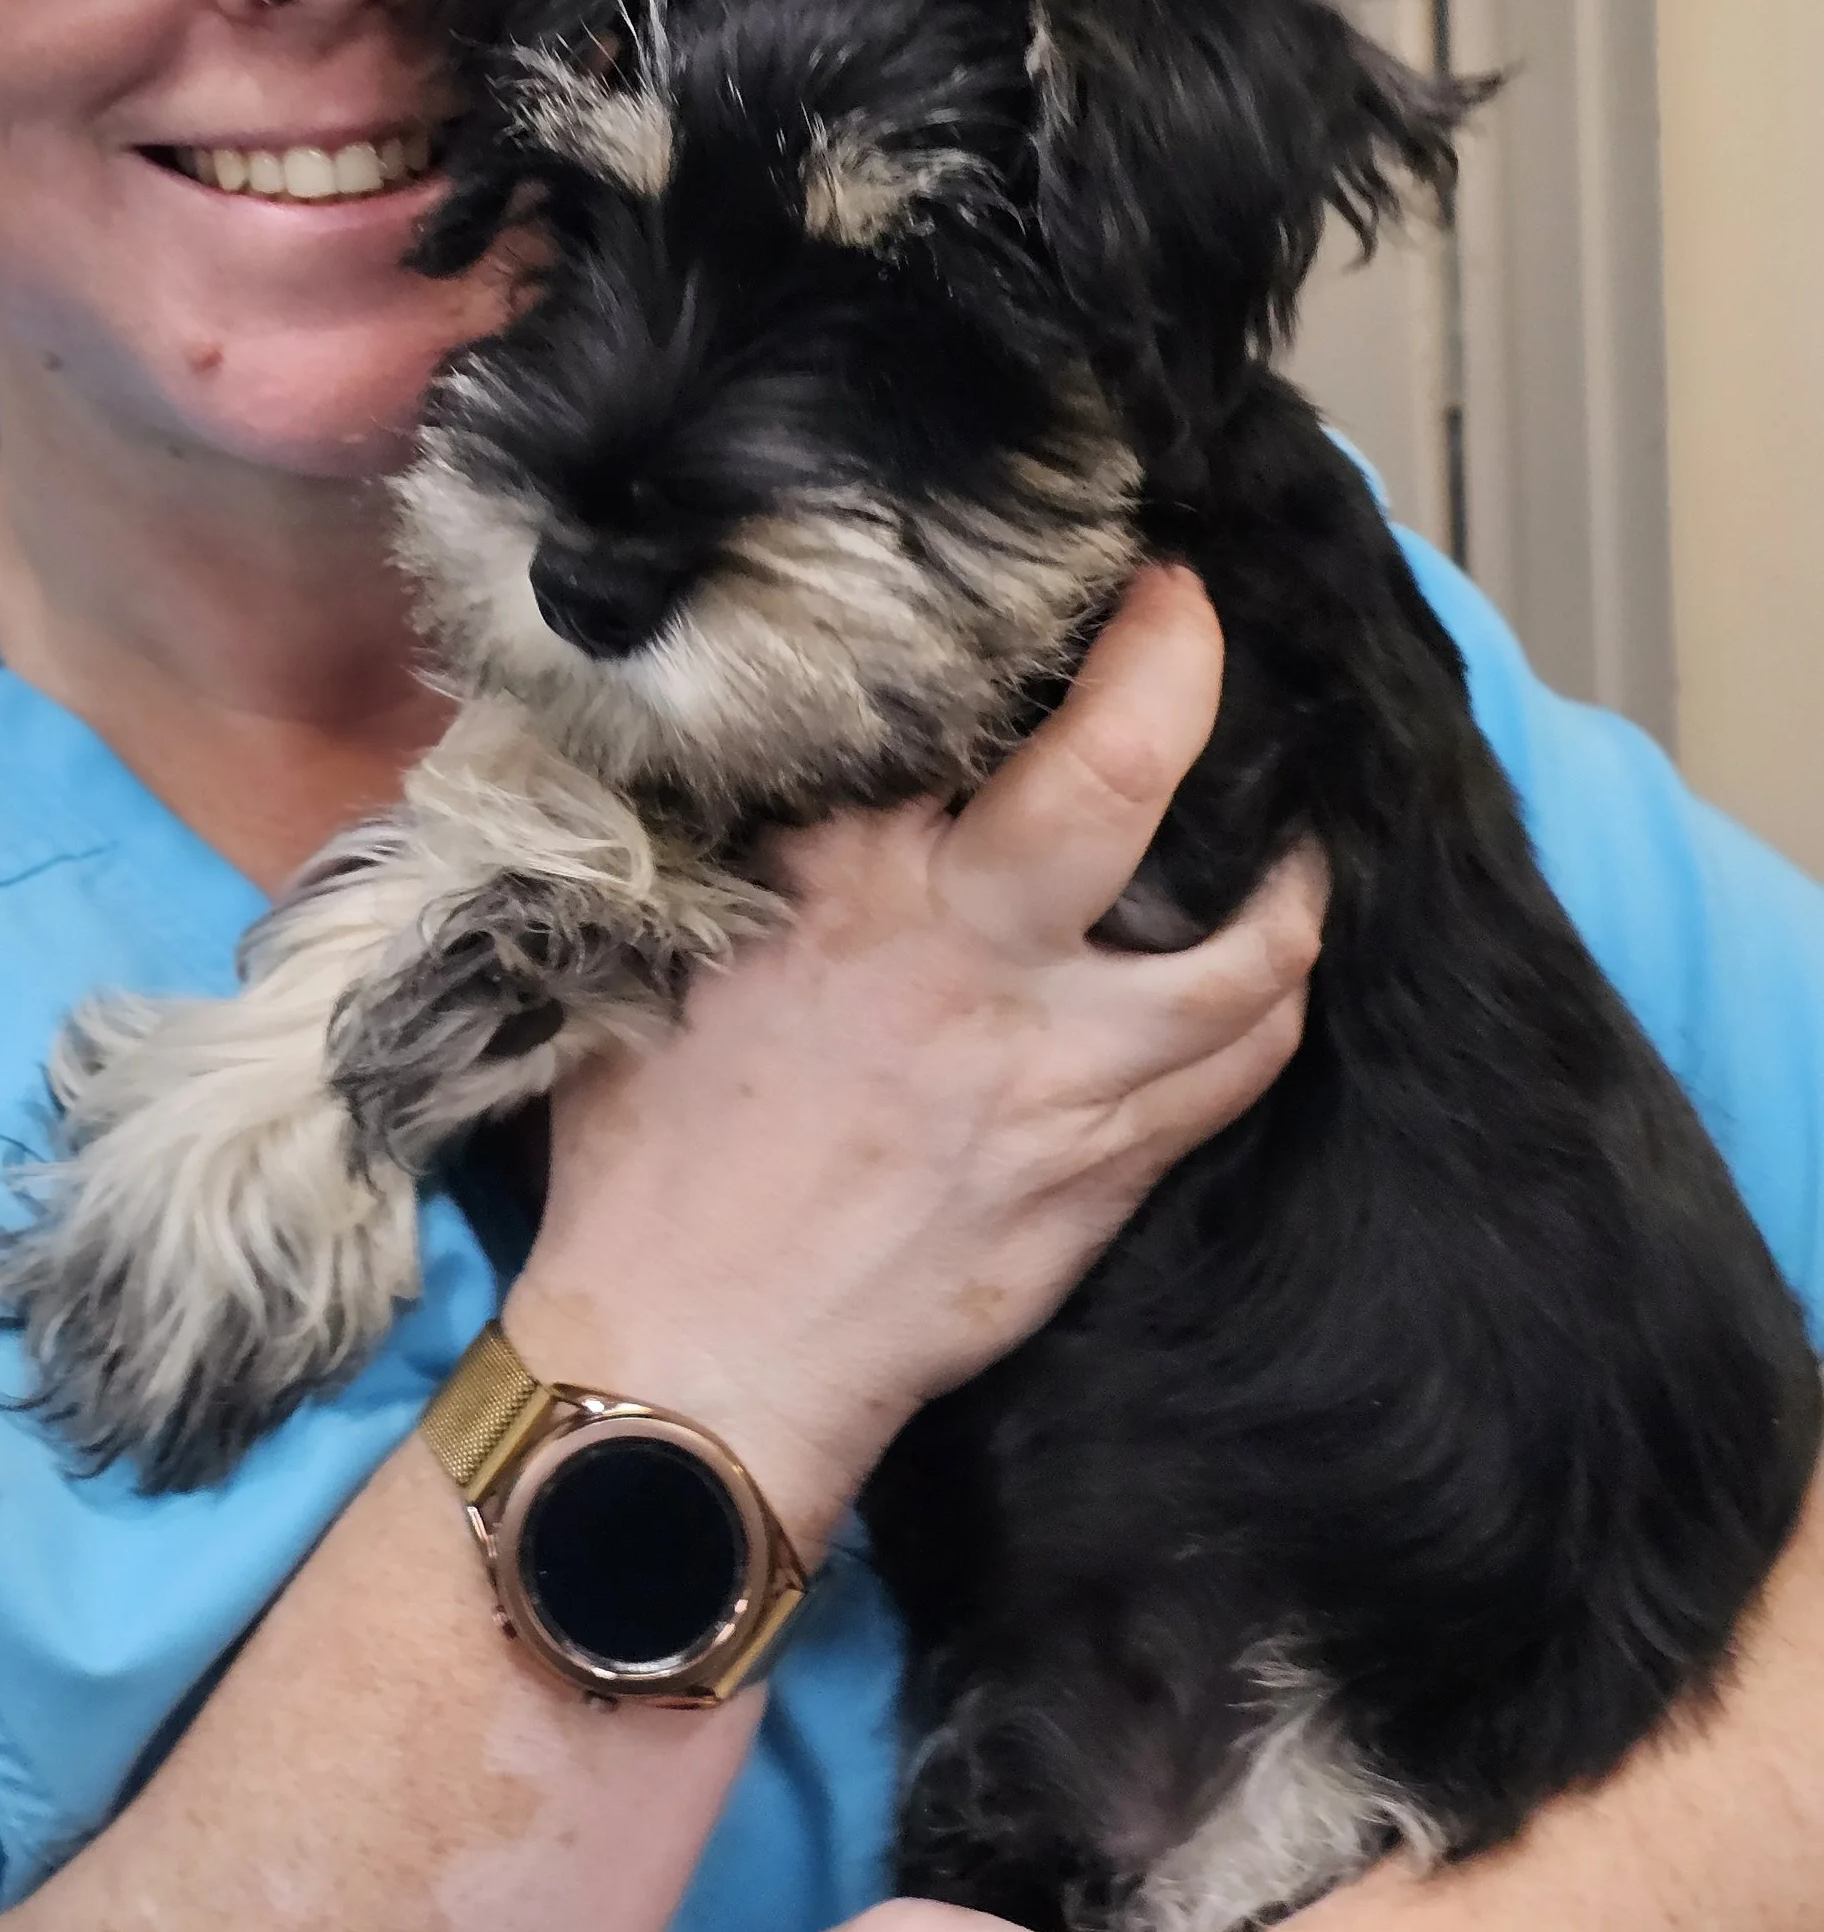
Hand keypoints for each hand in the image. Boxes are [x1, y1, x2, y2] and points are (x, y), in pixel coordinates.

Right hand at [507, 564, 1324, 1542]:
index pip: (984, 718)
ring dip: (1288, 869)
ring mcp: (1066, 1080)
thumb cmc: (644, 1148)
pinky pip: (1239, 1071)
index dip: (1093, 632)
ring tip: (1283, 813)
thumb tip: (769, 727)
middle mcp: (981, 964)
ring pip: (1249, 951)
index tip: (1132, 572)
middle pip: (1128, 787)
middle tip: (1204, 627)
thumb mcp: (660, 946)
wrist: (693, 1360)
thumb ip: (742, 833)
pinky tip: (1261, 961)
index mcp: (856, 885)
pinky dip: (1272, 998)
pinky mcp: (1105, 1179)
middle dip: (1189, 678)